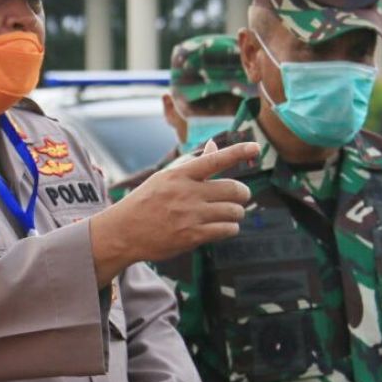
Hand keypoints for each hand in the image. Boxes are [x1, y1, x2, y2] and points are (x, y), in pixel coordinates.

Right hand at [90, 141, 257, 284]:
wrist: (124, 232)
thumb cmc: (146, 202)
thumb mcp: (165, 178)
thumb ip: (193, 163)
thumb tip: (215, 145)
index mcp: (180, 174)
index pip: (215, 160)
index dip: (238, 152)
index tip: (257, 147)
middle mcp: (187, 193)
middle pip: (234, 189)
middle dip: (242, 194)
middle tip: (238, 197)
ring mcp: (190, 216)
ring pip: (234, 211)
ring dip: (236, 213)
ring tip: (229, 214)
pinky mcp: (192, 236)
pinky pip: (227, 230)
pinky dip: (230, 228)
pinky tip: (223, 227)